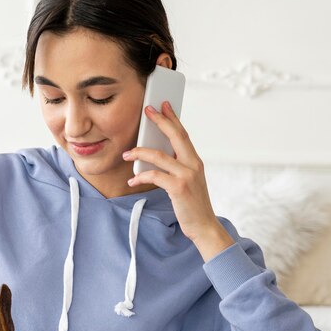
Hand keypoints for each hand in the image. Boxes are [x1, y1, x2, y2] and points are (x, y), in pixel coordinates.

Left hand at [123, 101, 234, 261]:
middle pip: (175, 136)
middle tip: (146, 111)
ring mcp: (187, 175)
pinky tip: (132, 181)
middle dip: (160, 121)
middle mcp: (193, 164)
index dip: (173, 118)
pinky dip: (141, 176)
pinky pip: (154, 176)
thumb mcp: (189, 182)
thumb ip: (177, 169)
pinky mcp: (178, 188)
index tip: (163, 105)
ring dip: (140, 152)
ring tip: (127, 154)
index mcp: (195, 161)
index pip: (183, 134)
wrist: (203, 226)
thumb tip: (157, 158)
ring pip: (159, 155)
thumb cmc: (192, 205)